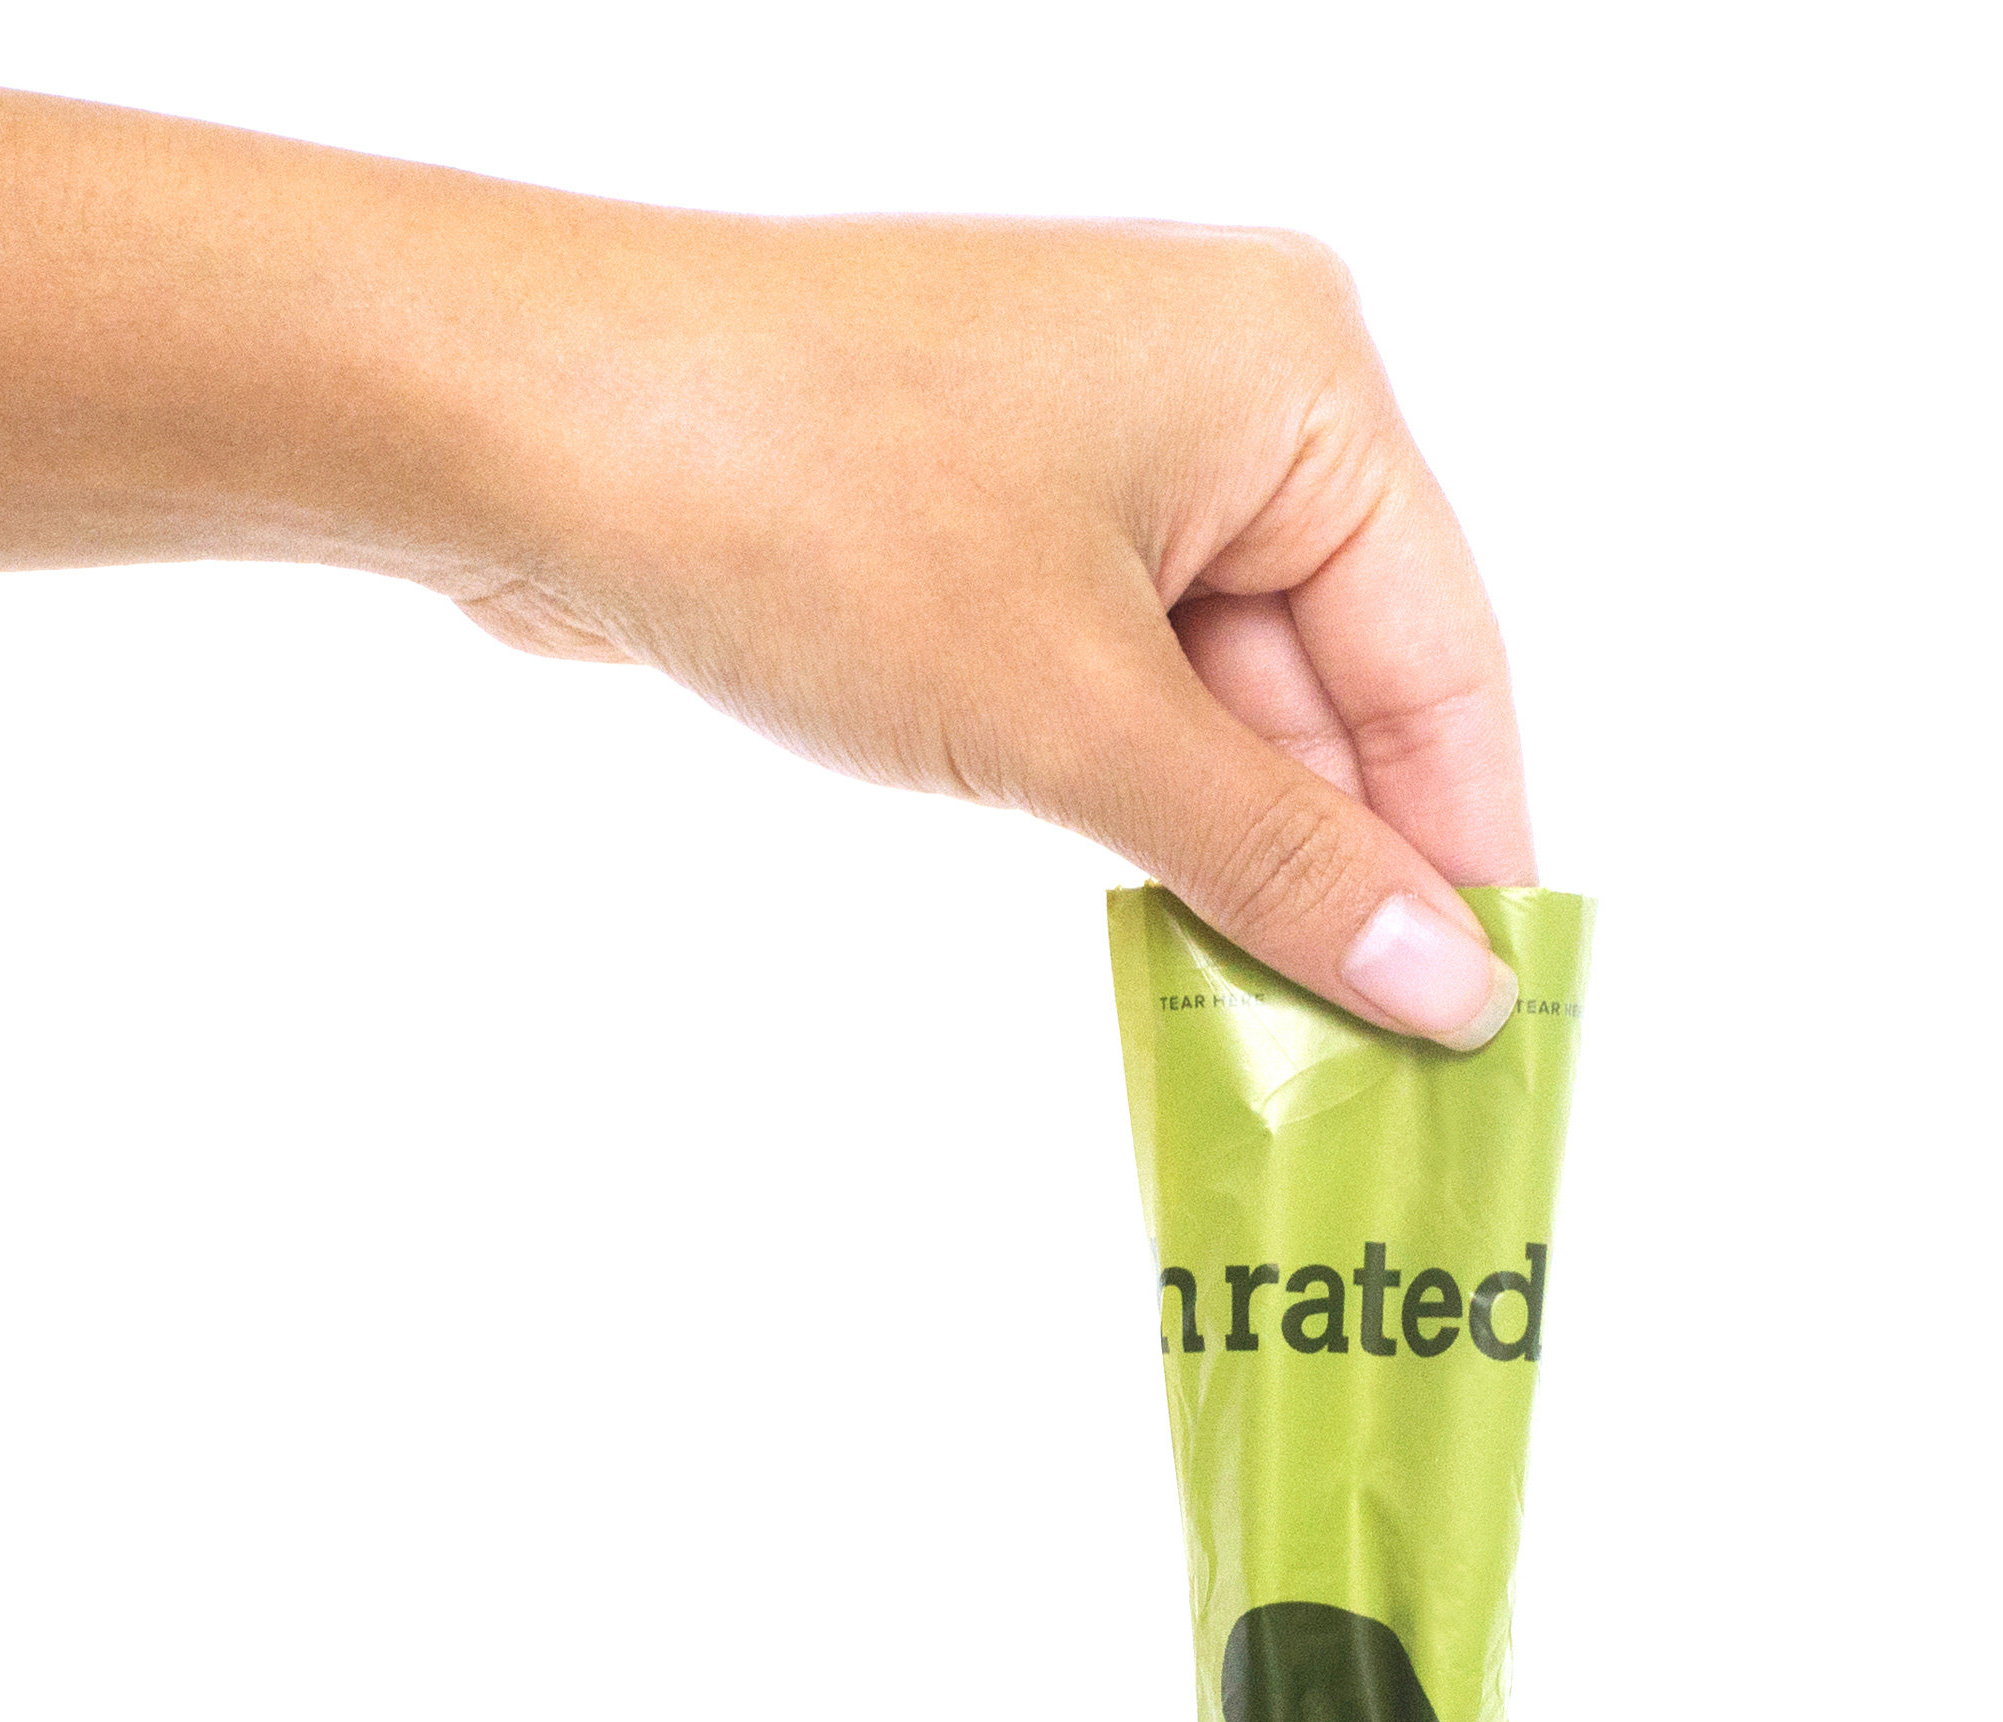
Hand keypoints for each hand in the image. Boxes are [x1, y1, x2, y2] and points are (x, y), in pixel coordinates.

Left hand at [0, 67, 1533, 1043]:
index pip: (1442, 658)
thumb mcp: (1077, 719)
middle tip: (1372, 1064)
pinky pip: (1129, 692)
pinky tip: (1166, 936)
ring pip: (1230, 705)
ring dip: (1235, 857)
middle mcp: (1218, 395)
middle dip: (1341, 871)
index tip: (1483, 1017)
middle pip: (1344, 687)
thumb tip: (1446, 984)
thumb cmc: (804, 500)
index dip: (1463, 853)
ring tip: (1269, 1031)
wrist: (520, 421)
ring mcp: (1104, 458)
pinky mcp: (1005, 521)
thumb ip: (1278, 862)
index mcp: (1291, 376)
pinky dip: (1144, 809)